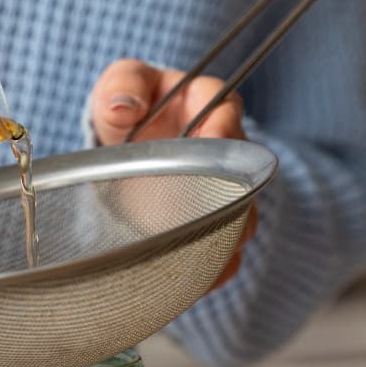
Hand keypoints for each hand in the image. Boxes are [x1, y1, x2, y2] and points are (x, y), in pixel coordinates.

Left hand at [91, 57, 255, 289]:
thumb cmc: (126, 110)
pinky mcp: (212, 224)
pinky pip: (226, 251)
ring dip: (229, 235)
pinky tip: (199, 281)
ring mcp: (223, 191)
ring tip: (208, 254)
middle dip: (235, 194)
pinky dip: (216, 268)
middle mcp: (225, 150)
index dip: (223, 127)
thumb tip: (124, 106)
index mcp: (208, 106)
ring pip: (243, 217)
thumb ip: (123, 85)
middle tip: (216, 212)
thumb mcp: (120, 86)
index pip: (227, 110)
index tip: (210, 139)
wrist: (122, 148)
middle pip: (246, 174)